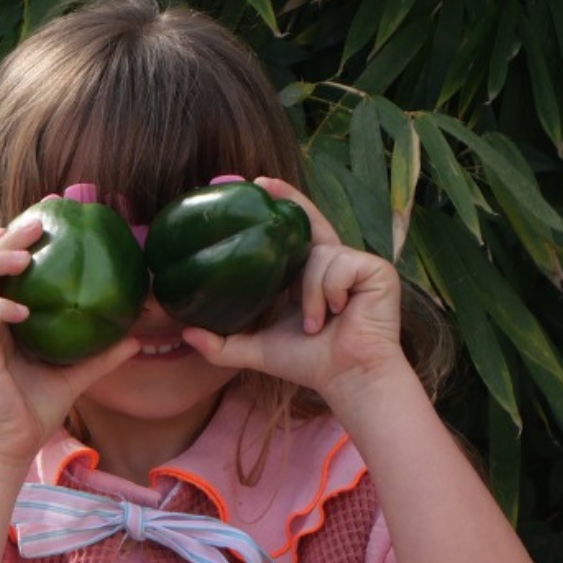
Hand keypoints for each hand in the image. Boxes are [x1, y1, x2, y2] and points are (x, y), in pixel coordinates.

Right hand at [0, 214, 140, 464]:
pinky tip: (22, 308)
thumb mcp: (73, 376)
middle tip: (38, 219)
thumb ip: (100, 355)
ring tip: (25, 253)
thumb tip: (136, 336)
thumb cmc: (33, 411)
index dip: (10, 241)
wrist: (10, 449)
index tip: (42, 217)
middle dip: (4, 239)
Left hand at [181, 178, 406, 403]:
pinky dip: (329, 292)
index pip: (293, 234)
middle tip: (261, 184)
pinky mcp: (376, 270)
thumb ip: (222, 344)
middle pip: (310, 222)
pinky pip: (338, 265)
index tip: (254, 185)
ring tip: (317, 325)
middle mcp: (333, 263)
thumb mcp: (257, 349)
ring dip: (310, 295)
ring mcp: (357, 264)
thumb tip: (186, 333)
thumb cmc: (310, 364)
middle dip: (290, 200)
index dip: (279, 208)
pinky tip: (339, 314)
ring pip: (317, 255)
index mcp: (308, 276)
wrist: (348, 378)